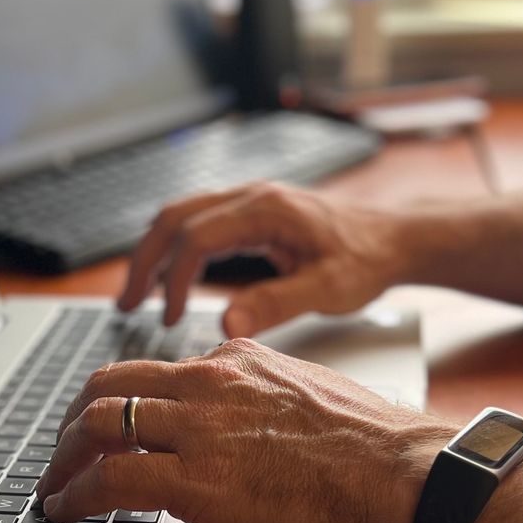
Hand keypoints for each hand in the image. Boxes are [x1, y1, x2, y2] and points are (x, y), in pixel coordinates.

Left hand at [33, 339, 456, 522]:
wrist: (403, 475)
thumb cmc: (376, 453)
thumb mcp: (312, 400)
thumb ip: (266, 406)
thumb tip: (252, 438)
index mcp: (239, 362)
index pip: (158, 372)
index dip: (121, 402)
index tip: (111, 429)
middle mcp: (209, 383)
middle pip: (109, 387)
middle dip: (75, 423)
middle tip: (65, 454)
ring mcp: (198, 429)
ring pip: (97, 427)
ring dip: (64, 461)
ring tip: (55, 488)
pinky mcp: (195, 480)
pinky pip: (110, 480)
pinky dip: (76, 495)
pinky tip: (67, 511)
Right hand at [117, 184, 415, 337]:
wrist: (395, 238)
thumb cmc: (367, 261)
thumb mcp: (329, 290)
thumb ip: (277, 305)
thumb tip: (225, 326)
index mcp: (266, 209)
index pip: (196, 237)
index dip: (173, 279)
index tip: (168, 319)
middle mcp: (251, 196)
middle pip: (174, 217)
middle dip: (145, 261)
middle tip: (127, 305)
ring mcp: (249, 201)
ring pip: (181, 216)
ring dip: (154, 253)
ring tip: (138, 297)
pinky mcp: (252, 213)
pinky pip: (199, 222)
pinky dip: (175, 249)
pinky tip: (171, 280)